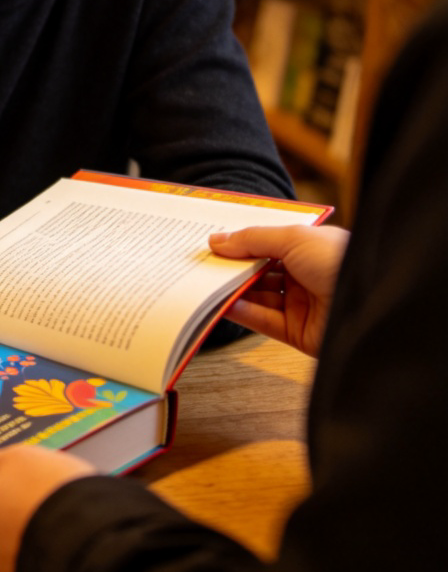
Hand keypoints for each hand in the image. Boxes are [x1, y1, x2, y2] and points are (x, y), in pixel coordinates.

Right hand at [209, 224, 349, 356]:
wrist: (369, 309)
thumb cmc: (339, 262)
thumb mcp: (293, 239)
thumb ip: (252, 240)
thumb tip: (217, 241)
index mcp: (310, 248)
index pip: (267, 243)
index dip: (241, 242)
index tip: (213, 242)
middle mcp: (305, 275)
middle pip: (259, 270)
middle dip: (232, 266)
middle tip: (202, 262)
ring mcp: (300, 304)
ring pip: (257, 295)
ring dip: (231, 289)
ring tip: (204, 282)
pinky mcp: (296, 332)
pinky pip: (261, 320)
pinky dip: (240, 311)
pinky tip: (221, 302)